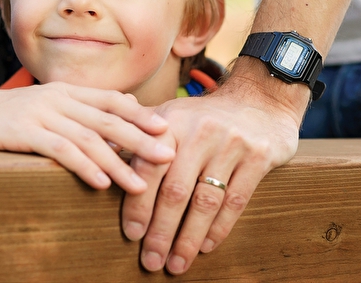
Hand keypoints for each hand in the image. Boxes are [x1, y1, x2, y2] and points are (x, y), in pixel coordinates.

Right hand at [0, 79, 175, 193]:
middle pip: (108, 119)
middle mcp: (59, 98)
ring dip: (117, 162)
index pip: (112, 100)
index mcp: (67, 91)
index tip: (166, 130)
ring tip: (139, 184)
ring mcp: (41, 113)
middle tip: (167, 157)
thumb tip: (124, 111)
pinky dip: (83, 165)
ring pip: (88, 137)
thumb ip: (82, 109)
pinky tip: (99, 181)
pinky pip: (60, 149)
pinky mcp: (23, 131)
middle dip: (140, 139)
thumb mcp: (48, 106)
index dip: (140, 114)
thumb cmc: (9, 115)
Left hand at [121, 57, 305, 273]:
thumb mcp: (169, 115)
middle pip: (175, 191)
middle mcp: (199, 132)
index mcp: (171, 122)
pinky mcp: (258, 157)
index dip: (138, 204)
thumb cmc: (203, 116)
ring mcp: (231, 144)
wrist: (259, 98)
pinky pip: (235, 200)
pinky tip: (205, 247)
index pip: (148, 167)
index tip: (132, 234)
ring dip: (188, 238)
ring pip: (205, 201)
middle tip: (150, 261)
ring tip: (176, 264)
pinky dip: (219, 228)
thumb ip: (136, 132)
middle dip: (161, 231)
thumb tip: (100, 148)